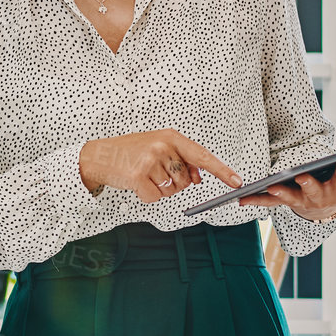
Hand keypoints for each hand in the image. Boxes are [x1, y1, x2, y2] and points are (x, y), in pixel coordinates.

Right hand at [78, 129, 240, 202]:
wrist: (100, 156)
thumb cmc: (129, 152)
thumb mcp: (157, 148)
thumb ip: (180, 160)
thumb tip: (198, 178)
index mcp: (171, 137)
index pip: (202, 156)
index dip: (221, 170)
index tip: (236, 181)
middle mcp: (163, 146)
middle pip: (185, 180)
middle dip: (173, 183)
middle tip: (154, 172)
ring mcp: (150, 160)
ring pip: (171, 191)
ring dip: (159, 190)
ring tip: (143, 175)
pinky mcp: (138, 176)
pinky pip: (155, 198)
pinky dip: (146, 196)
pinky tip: (136, 184)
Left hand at [236, 147, 335, 221]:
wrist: (325, 212)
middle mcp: (320, 196)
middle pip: (315, 189)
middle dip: (309, 183)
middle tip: (302, 175)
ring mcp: (301, 200)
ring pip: (290, 197)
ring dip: (280, 192)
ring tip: (271, 185)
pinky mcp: (284, 202)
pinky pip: (268, 201)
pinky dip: (255, 200)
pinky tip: (240, 199)